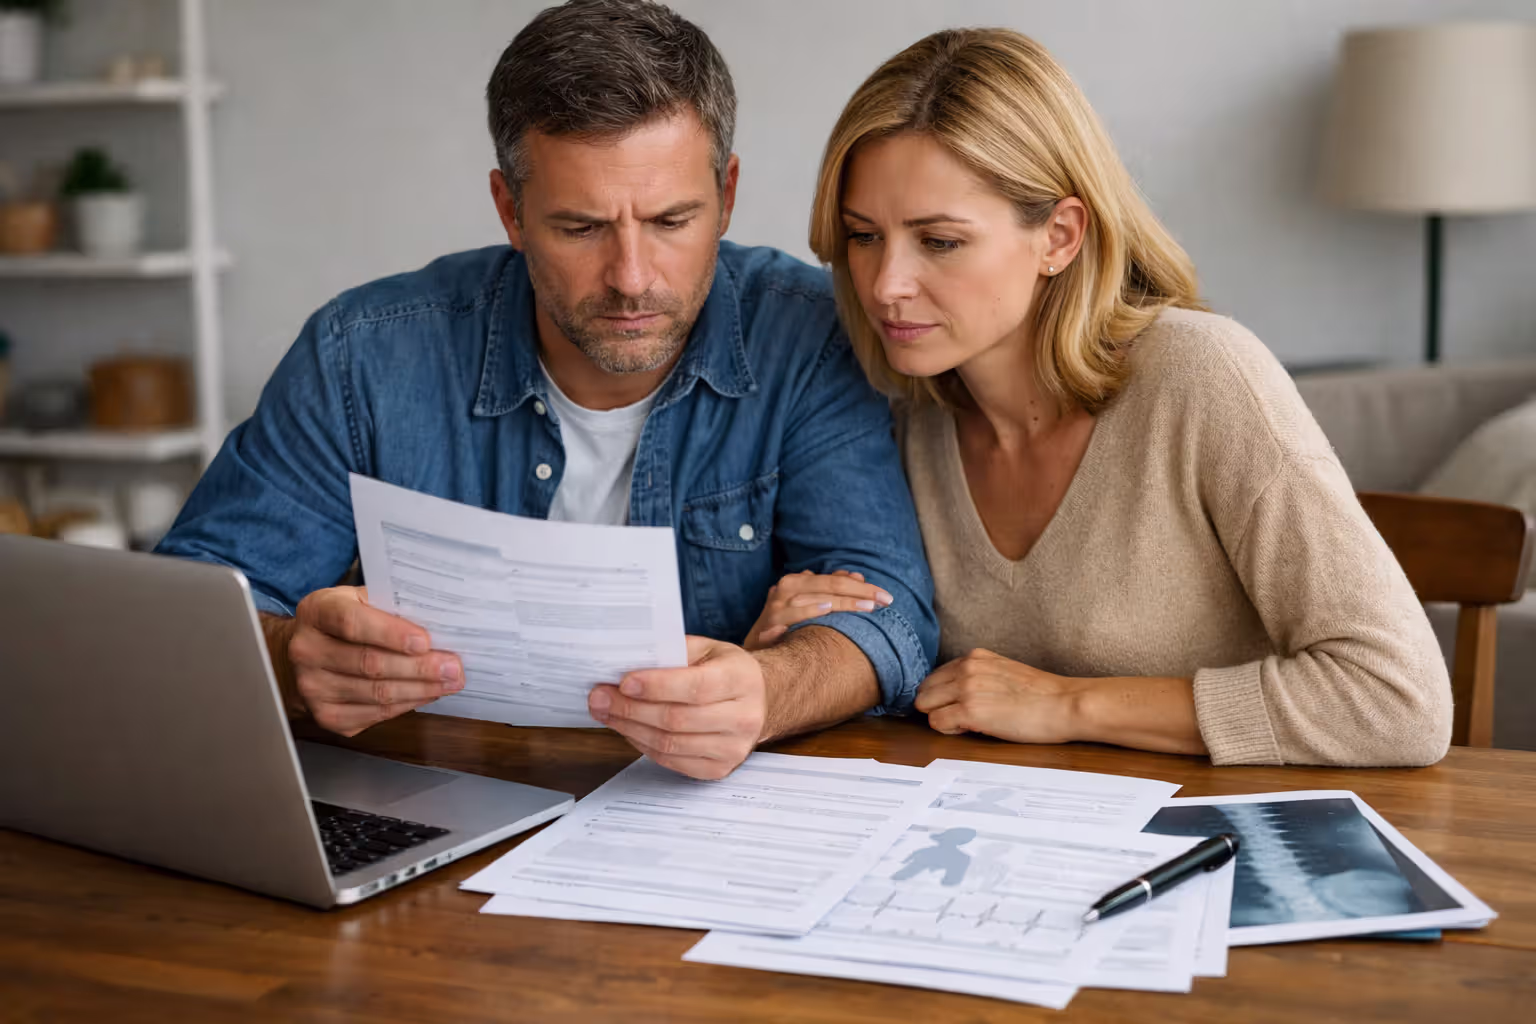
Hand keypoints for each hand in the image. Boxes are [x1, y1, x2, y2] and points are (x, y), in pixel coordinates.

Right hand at [278, 586, 464, 735]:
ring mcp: (313, 687)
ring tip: (449, 682)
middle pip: (369, 663)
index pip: (352, 623)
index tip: (425, 642)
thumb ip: (391, 605)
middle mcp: (307, 651)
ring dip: (420, 689)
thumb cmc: (346, 620)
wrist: (311, 652)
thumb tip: (440, 622)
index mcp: (317, 612)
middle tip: (453, 667)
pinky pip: (375, 714)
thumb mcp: (361, 599)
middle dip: (419, 667)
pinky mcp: (326, 715)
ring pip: (376, 693)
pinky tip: (427, 694)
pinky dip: (407, 704)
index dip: (390, 633)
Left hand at [587, 635, 766, 779]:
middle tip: (599, 697)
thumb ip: (672, 653)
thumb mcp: (707, 649)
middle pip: (677, 719)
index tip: (623, 681)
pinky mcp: (719, 769)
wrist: (759, 700)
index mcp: (741, 679)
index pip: (696, 686)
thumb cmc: (726, 671)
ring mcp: (733, 748)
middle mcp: (743, 717)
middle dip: (631, 708)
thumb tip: (626, 662)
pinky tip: (628, 729)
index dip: (657, 686)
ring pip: (670, 743)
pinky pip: (671, 761)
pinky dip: (643, 745)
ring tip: (606, 712)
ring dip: (630, 728)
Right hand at [743, 569, 891, 649]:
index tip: (885, 595)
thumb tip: (857, 576)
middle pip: (828, 584)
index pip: (835, 579)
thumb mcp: (807, 608)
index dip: (861, 586)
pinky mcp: (768, 623)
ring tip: (867, 606)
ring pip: (815, 596)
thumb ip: (830, 591)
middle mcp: (786, 588)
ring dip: (842, 600)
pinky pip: (791, 614)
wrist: (751, 658)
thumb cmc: (783, 630)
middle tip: (885, 600)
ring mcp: (777, 606)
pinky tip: (827, 608)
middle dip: (859, 591)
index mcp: (797, 582)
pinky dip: (808, 609)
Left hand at [913, 649, 1088, 744]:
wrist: (1065, 704)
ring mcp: (966, 688)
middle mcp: (966, 668)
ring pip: (925, 706)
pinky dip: (949, 730)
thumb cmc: (1042, 695)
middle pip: (924, 690)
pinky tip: (971, 730)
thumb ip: (977, 676)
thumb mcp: (1003, 672)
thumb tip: (956, 692)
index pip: (935, 676)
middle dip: (937, 707)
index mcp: (975, 657)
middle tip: (961, 718)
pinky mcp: (969, 711)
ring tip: (968, 724)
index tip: (958, 706)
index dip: (943, 695)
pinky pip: (936, 722)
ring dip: (942, 718)